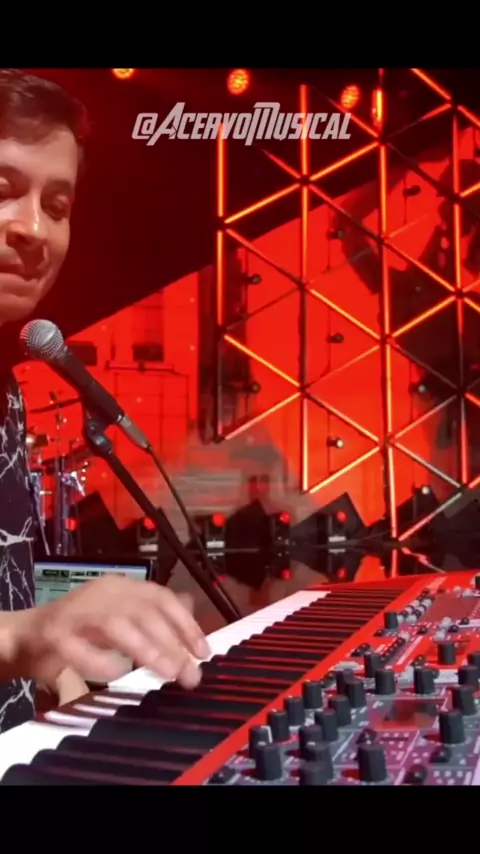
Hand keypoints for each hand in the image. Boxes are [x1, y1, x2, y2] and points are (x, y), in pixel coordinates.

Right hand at [17, 577, 209, 688]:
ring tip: (167, 672)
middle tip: (190, 674)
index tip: (204, 652)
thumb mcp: (120, 617)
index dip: (185, 624)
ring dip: (146, 649)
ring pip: (117, 625)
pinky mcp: (54, 633)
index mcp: (119, 587)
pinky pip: (81, 649)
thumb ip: (152, 615)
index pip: (160, 597)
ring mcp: (76, 611)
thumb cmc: (79, 629)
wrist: (27, 635)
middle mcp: (101, 592)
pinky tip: (116, 675)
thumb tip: (190, 612)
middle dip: (172, 643)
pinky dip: (100, 663)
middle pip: (143, 611)